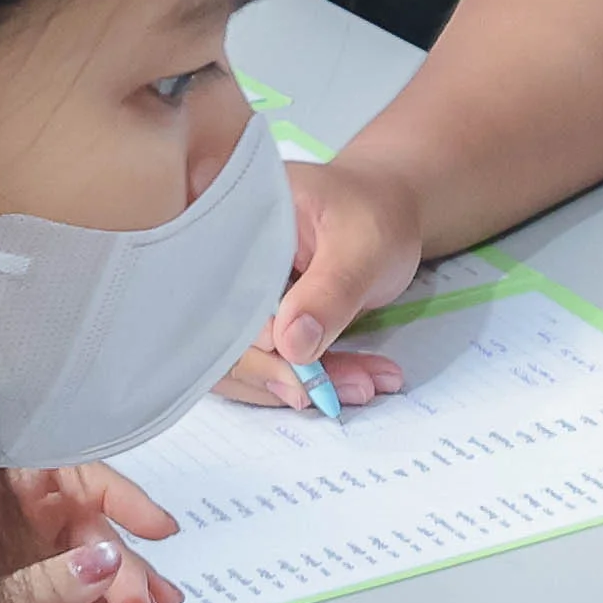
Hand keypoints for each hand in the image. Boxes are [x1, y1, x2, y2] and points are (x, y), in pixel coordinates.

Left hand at [0, 461, 186, 602]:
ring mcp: (5, 555)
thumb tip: (106, 563)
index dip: (117, 495)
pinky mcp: (10, 592)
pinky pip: (62, 589)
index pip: (62, 473)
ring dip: (119, 585)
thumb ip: (40, 586)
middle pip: (80, 524)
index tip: (157, 528)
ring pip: (78, 558)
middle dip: (121, 564)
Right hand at [245, 149, 428, 389]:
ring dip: (304, 384)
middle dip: (281, 374)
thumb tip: (290, 345)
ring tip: (363, 386)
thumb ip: (329, 291)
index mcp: (227, 229)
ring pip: (251, 361)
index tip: (296, 368)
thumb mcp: (363, 244)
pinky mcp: (264, 325)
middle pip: (223, 339)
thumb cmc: (372, 214)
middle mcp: (221, 268)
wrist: (389, 212)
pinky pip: (275, 363)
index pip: (213, 299)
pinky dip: (316, 379)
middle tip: (341, 390)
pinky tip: (361, 381)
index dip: (244, 342)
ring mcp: (240, 301)